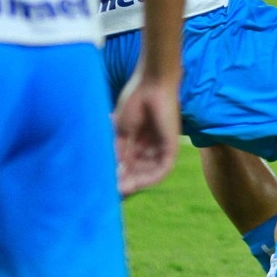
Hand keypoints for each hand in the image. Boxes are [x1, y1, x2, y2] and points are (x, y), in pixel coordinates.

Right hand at [115, 74, 180, 195]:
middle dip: (125, 183)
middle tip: (112, 192)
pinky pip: (162, 170)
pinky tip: (136, 184)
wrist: (150, 84)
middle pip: (139, 173)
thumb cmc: (135, 101)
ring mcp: (162, 148)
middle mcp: (151, 148)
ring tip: (121, 189)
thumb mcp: (121, 130)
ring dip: (135, 184)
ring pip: (149, 174)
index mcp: (139, 143)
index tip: (104, 186)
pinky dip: (149, 179)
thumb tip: (112, 171)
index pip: (129, 166)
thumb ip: (119, 151)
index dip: (117, 176)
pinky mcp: (171, 147)